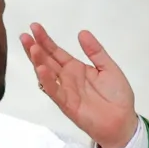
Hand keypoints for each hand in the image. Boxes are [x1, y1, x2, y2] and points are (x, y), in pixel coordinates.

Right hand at [20, 24, 137, 147]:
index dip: (46, 40)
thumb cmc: (117, 96)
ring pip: (47, 74)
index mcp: (77, 68)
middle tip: (25, 35)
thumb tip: (82, 32)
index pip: (57, 52)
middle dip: (36, 48)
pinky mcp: (67, 104)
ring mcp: (65, 91)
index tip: (35, 27)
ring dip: (38, 61)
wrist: (123, 120)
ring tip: (32, 47)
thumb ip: (96, 52)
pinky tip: (41, 69)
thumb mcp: (109, 68)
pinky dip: (47, 80)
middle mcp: (67, 78)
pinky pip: (55, 91)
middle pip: (47, 61)